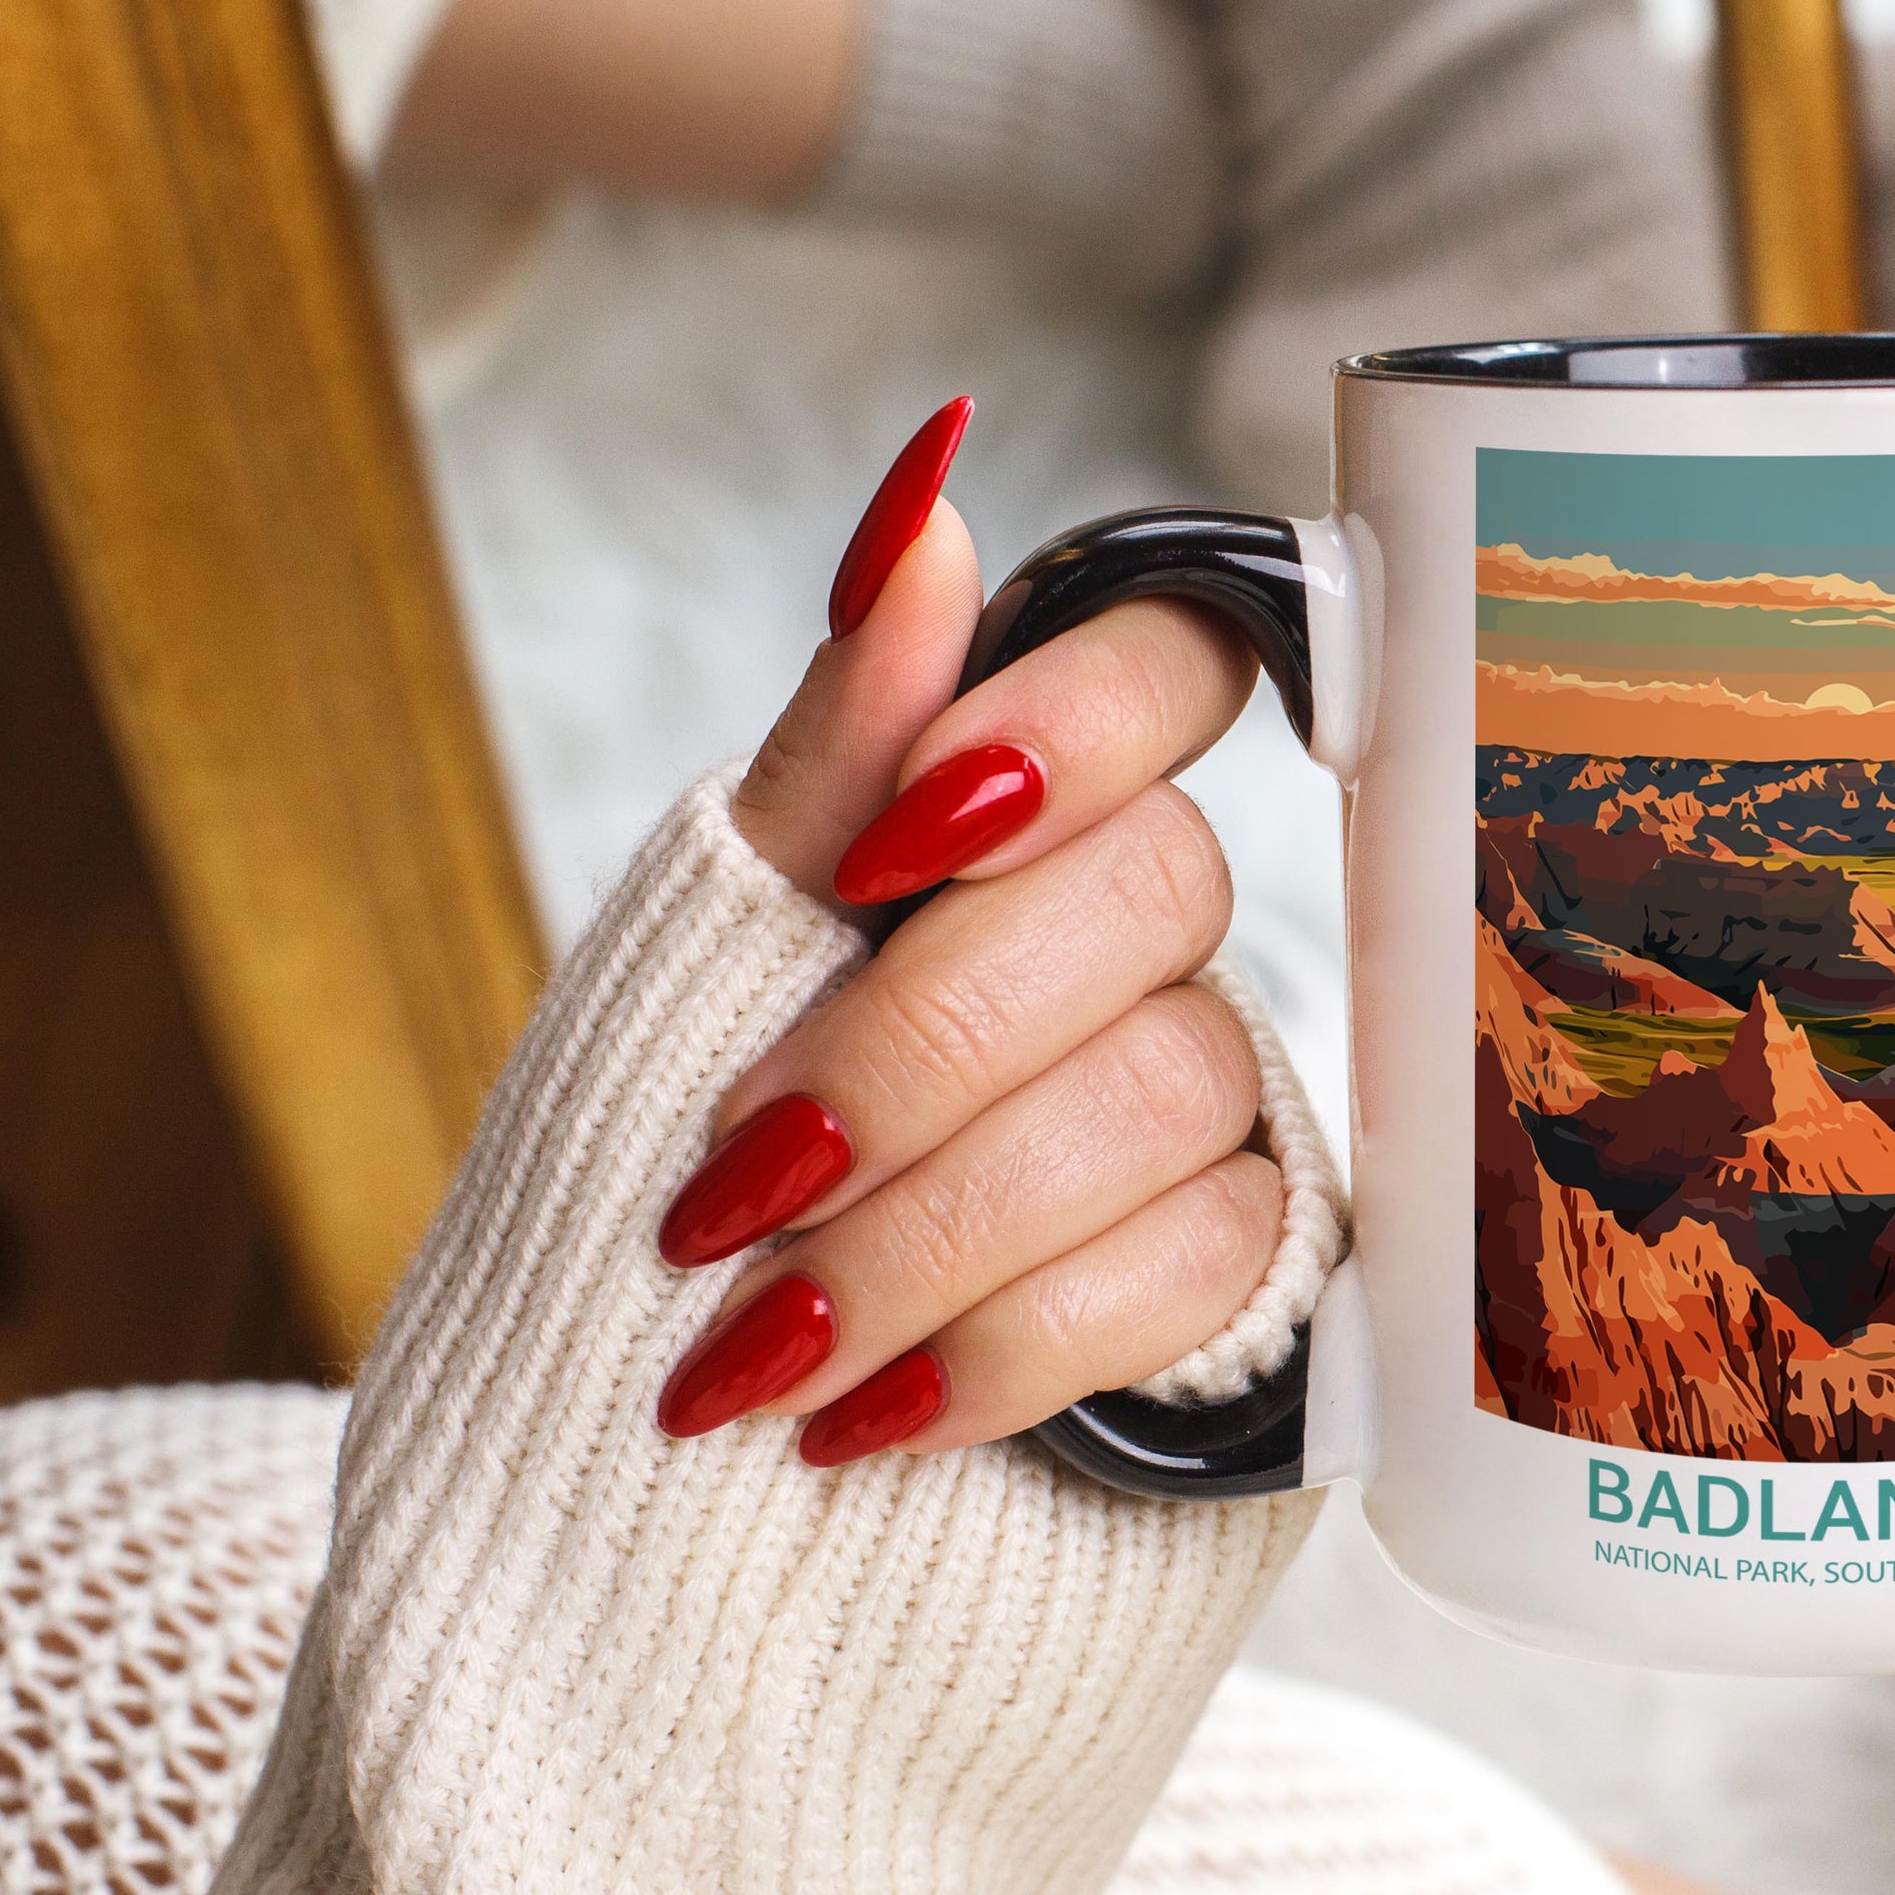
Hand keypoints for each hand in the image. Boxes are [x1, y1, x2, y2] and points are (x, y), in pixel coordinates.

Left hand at [652, 401, 1287, 1465]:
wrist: (657, 1403)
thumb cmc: (688, 1134)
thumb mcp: (721, 927)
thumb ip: (847, 727)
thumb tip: (929, 485)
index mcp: (1015, 795)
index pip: (1172, 654)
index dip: (1064, 726)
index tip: (890, 847)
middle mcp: (1133, 922)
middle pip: (1152, 893)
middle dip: (919, 1048)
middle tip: (746, 1171)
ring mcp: (1203, 1082)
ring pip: (1163, 1092)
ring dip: (931, 1231)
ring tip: (762, 1336)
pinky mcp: (1236, 1250)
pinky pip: (1190, 1262)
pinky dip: (1001, 1346)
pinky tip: (869, 1408)